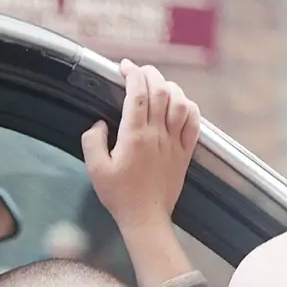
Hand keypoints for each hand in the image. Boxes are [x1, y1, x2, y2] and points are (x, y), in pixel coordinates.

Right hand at [82, 60, 199, 237]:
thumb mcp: (95, 171)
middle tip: (139, 73)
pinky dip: (189, 107)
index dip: (132, 73)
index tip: (123, 67)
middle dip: (150, 74)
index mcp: (134, 136)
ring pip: (180, 102)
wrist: (146, 219)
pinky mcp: (185, 153)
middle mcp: (157, 134)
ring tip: (159, 86)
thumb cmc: (119, 196)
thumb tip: (99, 123)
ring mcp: (174, 142)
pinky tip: (181, 104)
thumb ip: (92, 142)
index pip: (137, 93)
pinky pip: (194, 122)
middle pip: (160, 90)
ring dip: (170, 87)